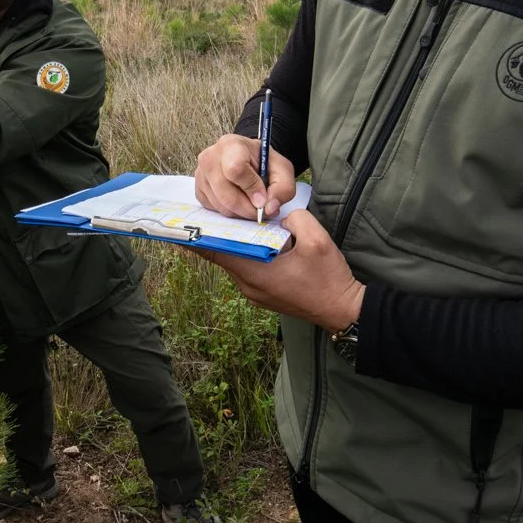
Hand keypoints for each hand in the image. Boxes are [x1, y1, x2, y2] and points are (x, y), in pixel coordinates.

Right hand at [195, 132, 296, 218]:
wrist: (248, 159)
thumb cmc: (264, 162)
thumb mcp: (282, 170)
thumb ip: (282, 189)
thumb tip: (268, 208)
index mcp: (231, 145)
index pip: (235, 170)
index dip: (251, 189)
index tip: (263, 198)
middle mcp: (210, 157)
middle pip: (226, 194)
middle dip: (247, 208)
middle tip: (261, 210)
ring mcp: (201, 174)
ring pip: (220, 205)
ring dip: (240, 212)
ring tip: (252, 203)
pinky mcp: (198, 189)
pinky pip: (214, 209)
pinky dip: (229, 211)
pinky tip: (238, 200)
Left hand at [200, 210, 363, 330]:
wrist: (343, 311)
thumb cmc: (329, 279)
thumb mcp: (316, 240)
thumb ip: (294, 218)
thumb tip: (280, 215)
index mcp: (254, 272)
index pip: (215, 251)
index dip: (196, 236)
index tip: (179, 223)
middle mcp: (248, 285)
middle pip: (224, 254)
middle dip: (220, 233)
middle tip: (213, 211)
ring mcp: (255, 293)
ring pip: (237, 262)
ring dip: (237, 244)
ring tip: (239, 222)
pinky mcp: (264, 295)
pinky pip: (248, 269)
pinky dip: (249, 254)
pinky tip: (259, 241)